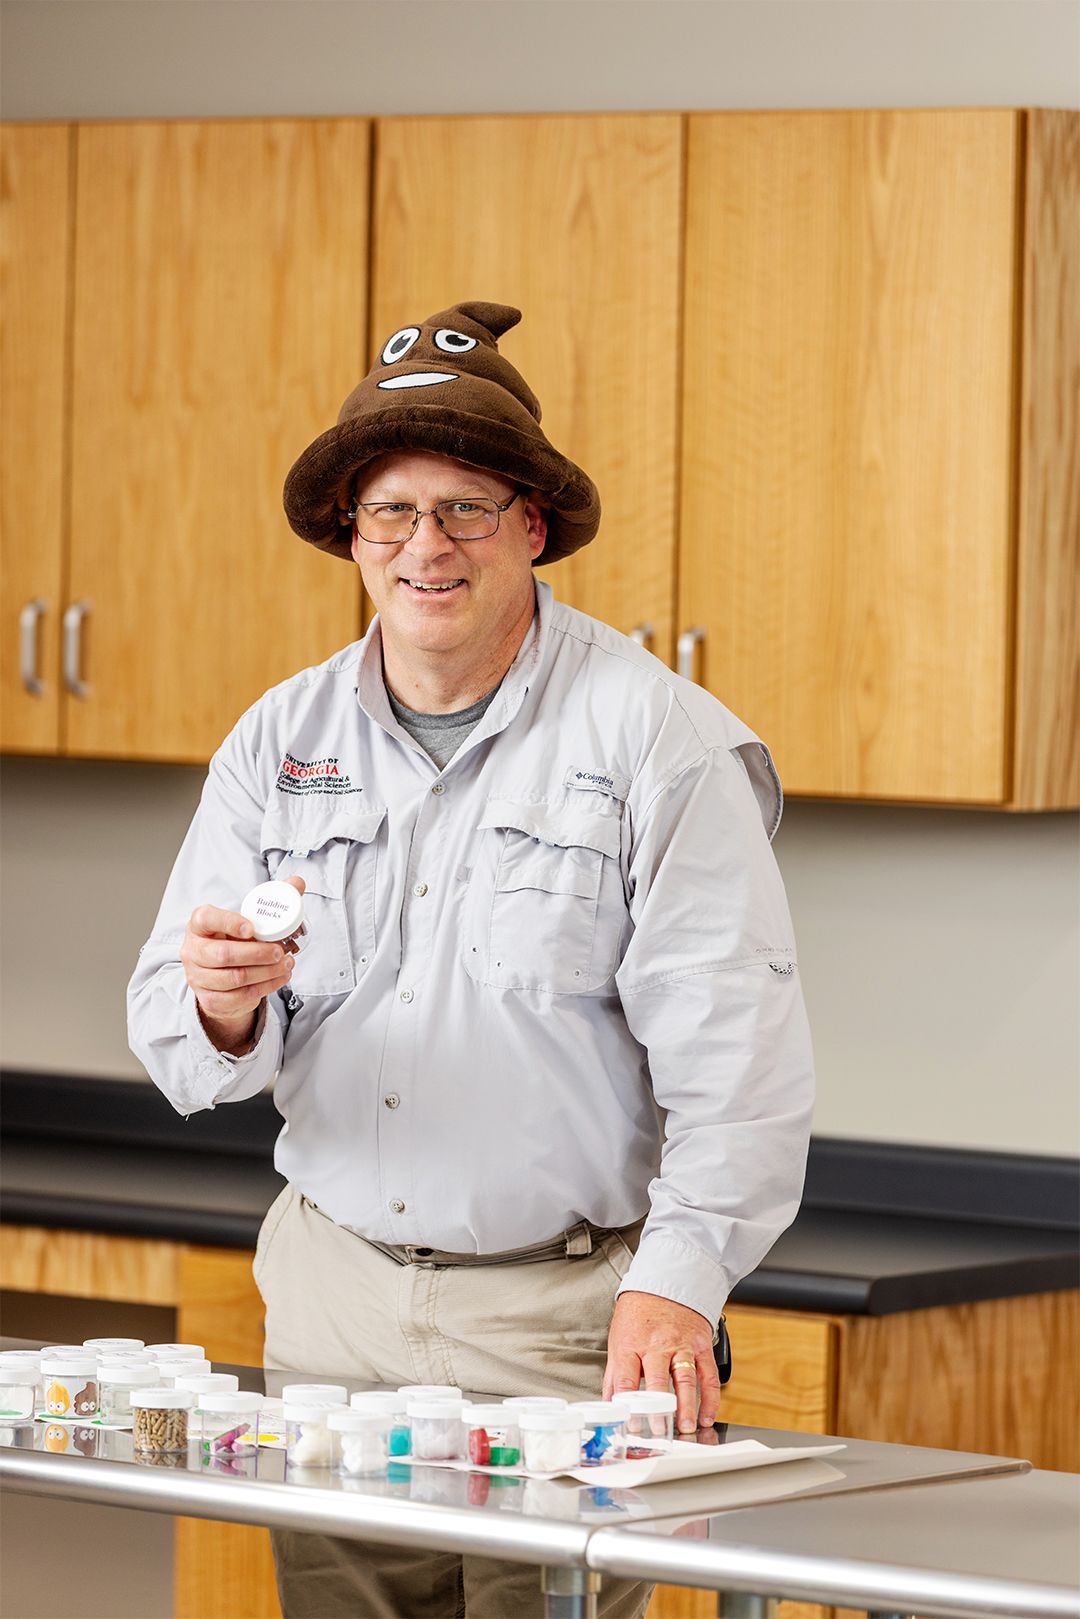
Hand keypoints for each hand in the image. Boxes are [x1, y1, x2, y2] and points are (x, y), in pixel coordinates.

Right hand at [181, 876, 304, 1051]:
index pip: (206, 918)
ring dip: (265, 972)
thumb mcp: (248, 919)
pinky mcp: (210, 999)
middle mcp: (193, 950)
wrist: (221, 976)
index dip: (228, 922)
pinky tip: (279, 977)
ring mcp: (198, 977)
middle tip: (279, 951)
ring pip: (234, 978)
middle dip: (256, 954)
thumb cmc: (234, 940)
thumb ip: (273, 899)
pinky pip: (239, 997)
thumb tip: (297, 883)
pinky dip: (265, 988)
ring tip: (286, 963)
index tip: (252, 928)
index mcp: (199, 924)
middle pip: (222, 954)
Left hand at [603, 1289, 719, 1435]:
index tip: (631, 1424)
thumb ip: (615, 1373)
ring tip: (687, 1427)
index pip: (627, 1378)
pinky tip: (707, 1415)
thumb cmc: (639, 1314)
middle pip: (657, 1380)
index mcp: (631, 1344)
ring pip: (685, 1378)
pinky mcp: (700, 1345)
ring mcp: (681, 1345)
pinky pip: (708, 1375)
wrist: (666, 1282)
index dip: (628, 1403)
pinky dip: (711, 1398)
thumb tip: (610, 1402)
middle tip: (660, 1429)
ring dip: (687, 1406)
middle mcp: (656, 1346)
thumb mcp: (618, 1338)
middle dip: (659, 1408)